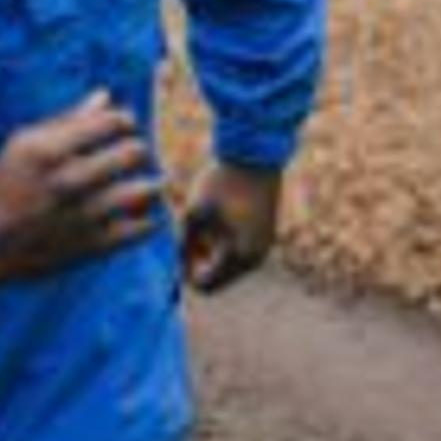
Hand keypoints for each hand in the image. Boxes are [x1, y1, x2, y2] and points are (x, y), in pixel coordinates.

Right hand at [0, 91, 160, 290]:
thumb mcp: (25, 143)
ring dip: (149, 182)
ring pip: (145, 189)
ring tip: (143, 182)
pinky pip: (141, 228)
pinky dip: (146, 218)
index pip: (116, 121)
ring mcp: (83, 216)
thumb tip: (107, 95)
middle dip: (137, 149)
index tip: (122, 128)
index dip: (125, 121)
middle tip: (132, 155)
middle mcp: (69, 181)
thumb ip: (67, 119)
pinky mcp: (92, 246)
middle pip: (135, 151)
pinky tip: (134, 212)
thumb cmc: (6, 183)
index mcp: (51, 149)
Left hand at [179, 162, 283, 292]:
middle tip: (190, 231)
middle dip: (198, 261)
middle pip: (217, 278)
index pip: (205, 286)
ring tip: (203, 221)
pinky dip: (223, 243)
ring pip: (227, 265)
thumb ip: (184, 244)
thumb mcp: (194, 213)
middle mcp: (255, 258)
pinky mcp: (263, 237)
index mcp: (238, 256)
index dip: (185, 273)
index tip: (177, 248)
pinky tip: (217, 219)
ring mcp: (262, 248)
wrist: (255, 155)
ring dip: (210, 251)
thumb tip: (177, 270)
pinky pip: (238, 252)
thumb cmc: (221, 182)